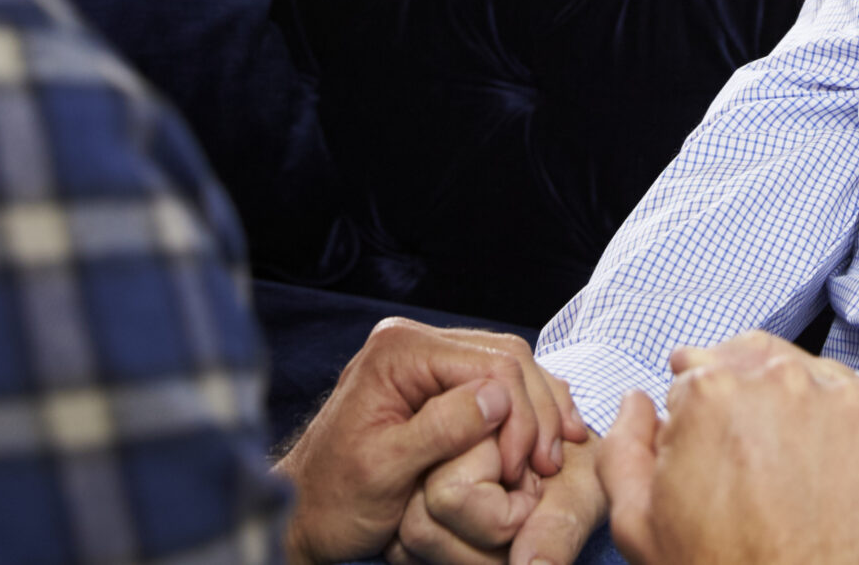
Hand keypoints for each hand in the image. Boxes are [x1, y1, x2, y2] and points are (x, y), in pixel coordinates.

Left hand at [276, 318, 588, 564]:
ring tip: (554, 456)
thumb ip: (441, 429)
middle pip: (505, 357)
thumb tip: (498, 399)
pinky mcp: (432, 382)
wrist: (305, 515)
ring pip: (507, 368)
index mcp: (399, 351)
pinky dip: (521, 413)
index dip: (521, 414)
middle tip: (551, 464)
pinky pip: (492, 385)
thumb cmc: (335, 500)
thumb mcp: (385, 470)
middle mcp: (412, 342)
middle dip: (537, 411)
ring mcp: (424, 360)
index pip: (490, 363)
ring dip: (536, 412)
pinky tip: (540, 440)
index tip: (527, 469)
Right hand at [598, 331, 858, 564]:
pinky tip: (829, 476)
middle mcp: (781, 382)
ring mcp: (845, 402)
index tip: (708, 448)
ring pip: (809, 377)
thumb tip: (637, 403)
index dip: (696, 415)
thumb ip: (625, 449)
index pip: (695, 374)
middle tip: (746, 455)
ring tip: (789, 469)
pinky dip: (843, 430)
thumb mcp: (641, 527)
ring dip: (794, 406)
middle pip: (753, 362)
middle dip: (742, 395)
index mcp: (711, 393)